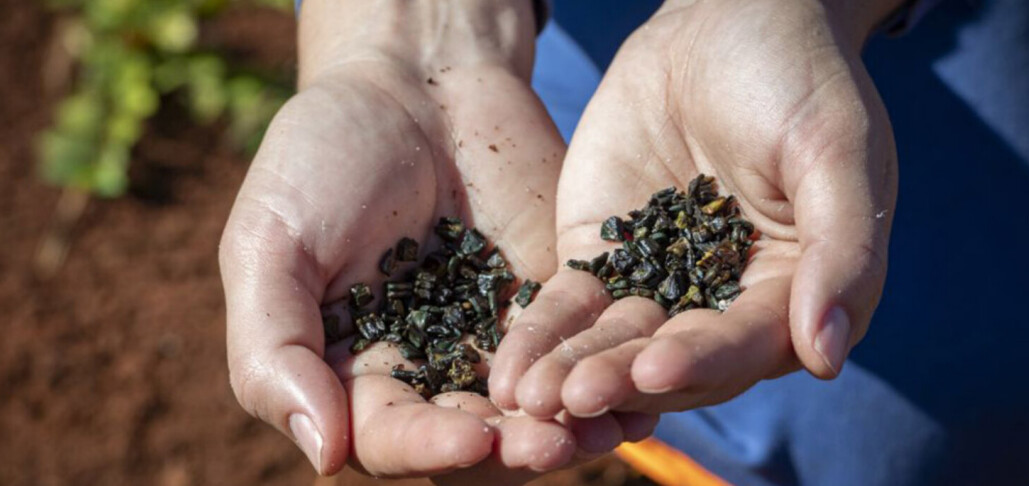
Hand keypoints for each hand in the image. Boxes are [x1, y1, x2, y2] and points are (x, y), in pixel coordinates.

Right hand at [221, 0, 647, 479]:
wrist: (413, 82)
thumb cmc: (322, 158)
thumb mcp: (269, 245)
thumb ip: (274, 351)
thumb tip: (322, 455)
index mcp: (353, 375)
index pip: (389, 439)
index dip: (428, 446)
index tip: (473, 435)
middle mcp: (430, 373)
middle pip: (474, 440)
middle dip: (513, 451)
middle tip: (552, 445)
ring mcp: (495, 341)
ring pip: (536, 410)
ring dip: (571, 428)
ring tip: (605, 427)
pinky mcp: (552, 305)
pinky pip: (581, 353)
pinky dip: (608, 374)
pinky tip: (640, 390)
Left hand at [489, 0, 899, 417]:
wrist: (725, 21)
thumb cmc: (799, 78)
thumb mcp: (835, 152)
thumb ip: (843, 250)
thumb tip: (826, 357)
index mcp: (790, 295)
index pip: (745, 344)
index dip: (703, 361)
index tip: (656, 370)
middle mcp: (721, 305)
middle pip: (670, 359)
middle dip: (621, 379)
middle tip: (574, 397)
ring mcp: (655, 284)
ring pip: (612, 342)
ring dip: (572, 372)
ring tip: (525, 396)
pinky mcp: (600, 259)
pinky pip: (567, 304)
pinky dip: (540, 333)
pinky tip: (506, 366)